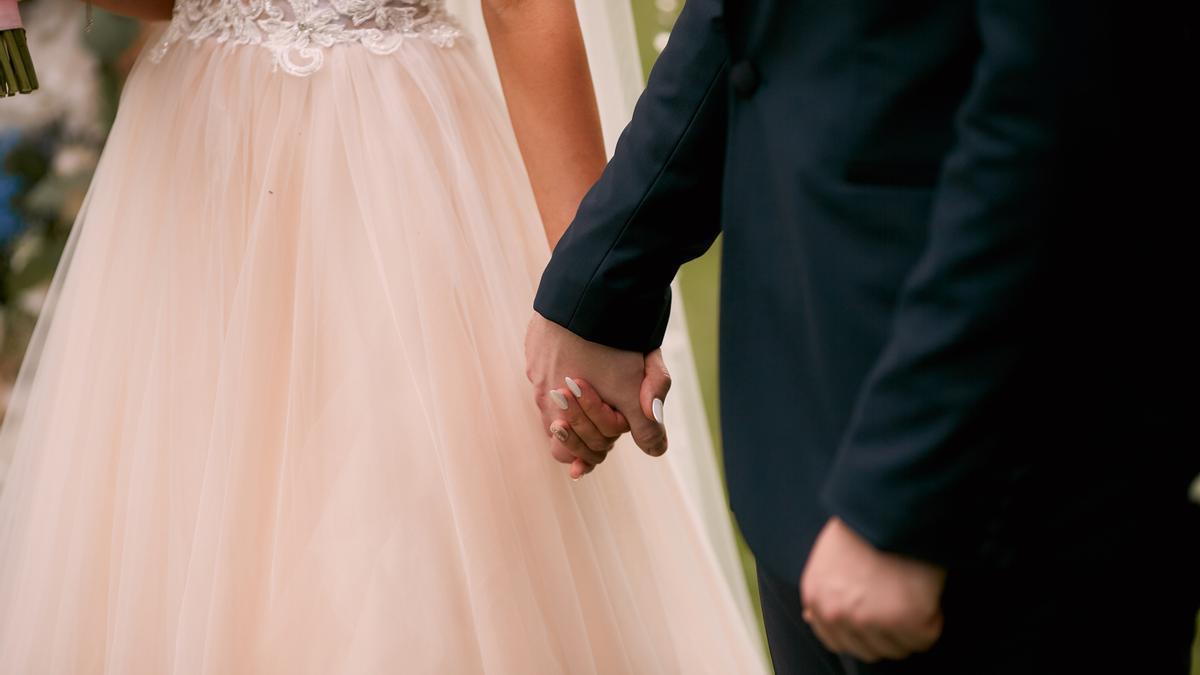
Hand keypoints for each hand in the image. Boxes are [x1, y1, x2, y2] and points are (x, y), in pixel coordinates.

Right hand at [525, 313, 671, 476]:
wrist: (592, 290)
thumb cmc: (615, 345)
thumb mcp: (636, 391)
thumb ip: (646, 426)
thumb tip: (657, 451)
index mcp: (558, 413)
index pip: (564, 452)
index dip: (589, 451)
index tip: (609, 441)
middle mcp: (540, 391)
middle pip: (558, 423)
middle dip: (585, 422)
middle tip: (611, 408)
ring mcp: (535, 363)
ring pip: (555, 390)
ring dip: (575, 394)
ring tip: (598, 380)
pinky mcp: (537, 338)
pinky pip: (549, 358)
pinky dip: (567, 360)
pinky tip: (588, 347)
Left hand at [800, 517, 946, 663]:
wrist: (894, 504)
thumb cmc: (866, 524)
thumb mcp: (828, 557)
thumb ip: (823, 591)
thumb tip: (811, 618)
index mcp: (817, 598)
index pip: (837, 642)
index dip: (863, 631)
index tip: (879, 616)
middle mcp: (837, 613)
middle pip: (870, 650)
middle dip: (889, 631)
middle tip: (900, 600)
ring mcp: (871, 619)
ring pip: (898, 648)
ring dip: (911, 627)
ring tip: (912, 592)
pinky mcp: (906, 619)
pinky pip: (925, 637)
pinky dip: (932, 618)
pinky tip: (925, 591)